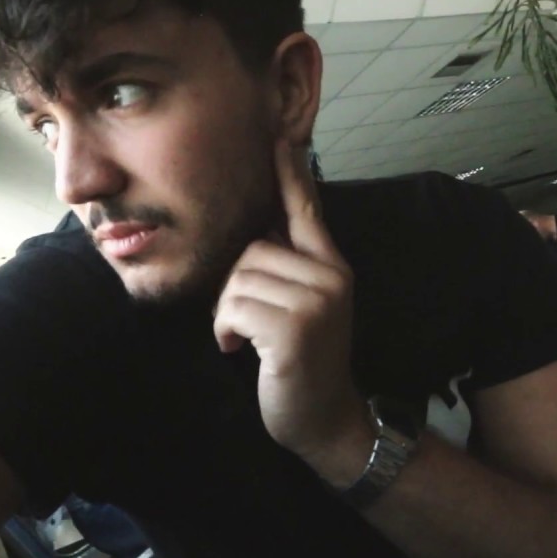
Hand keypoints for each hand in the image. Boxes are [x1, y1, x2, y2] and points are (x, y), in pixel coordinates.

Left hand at [213, 140, 367, 471]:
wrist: (325, 420)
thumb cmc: (301, 362)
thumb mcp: (302, 307)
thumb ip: (286, 267)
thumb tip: (256, 231)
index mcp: (331, 266)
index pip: (306, 210)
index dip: (291, 174)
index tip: (280, 137)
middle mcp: (330, 277)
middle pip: (251, 250)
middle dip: (234, 288)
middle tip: (247, 323)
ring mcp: (316, 303)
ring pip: (238, 279)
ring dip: (227, 313)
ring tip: (246, 338)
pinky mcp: (295, 329)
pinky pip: (233, 308)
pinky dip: (225, 331)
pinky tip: (241, 350)